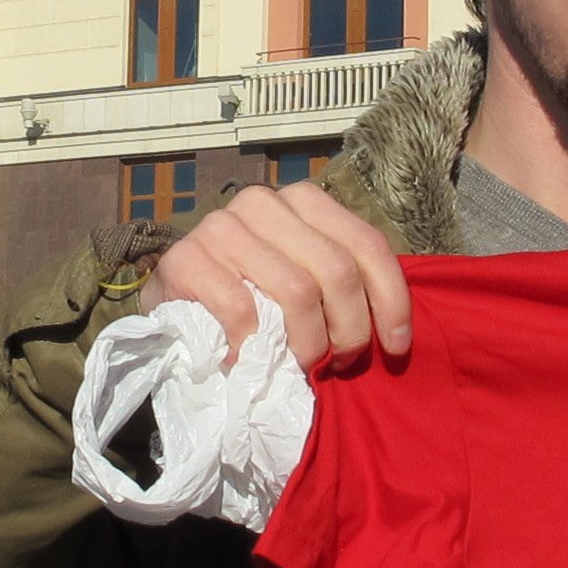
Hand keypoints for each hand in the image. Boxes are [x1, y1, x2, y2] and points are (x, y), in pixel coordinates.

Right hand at [138, 181, 412, 372]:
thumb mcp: (304, 280)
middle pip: (336, 270)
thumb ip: (342, 286)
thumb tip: (393, 331)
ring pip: (296, 291)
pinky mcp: (184, 258)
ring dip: (306, 344)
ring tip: (299, 367)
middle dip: (349, 330)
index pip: (366, 244)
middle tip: (338, 364)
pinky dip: (252, 347)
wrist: (172, 306)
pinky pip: (241, 309)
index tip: (395, 348)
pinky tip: (247, 361)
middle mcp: (264, 203)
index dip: (391, 300)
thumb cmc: (251, 298)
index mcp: (303, 201)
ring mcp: (220, 226)